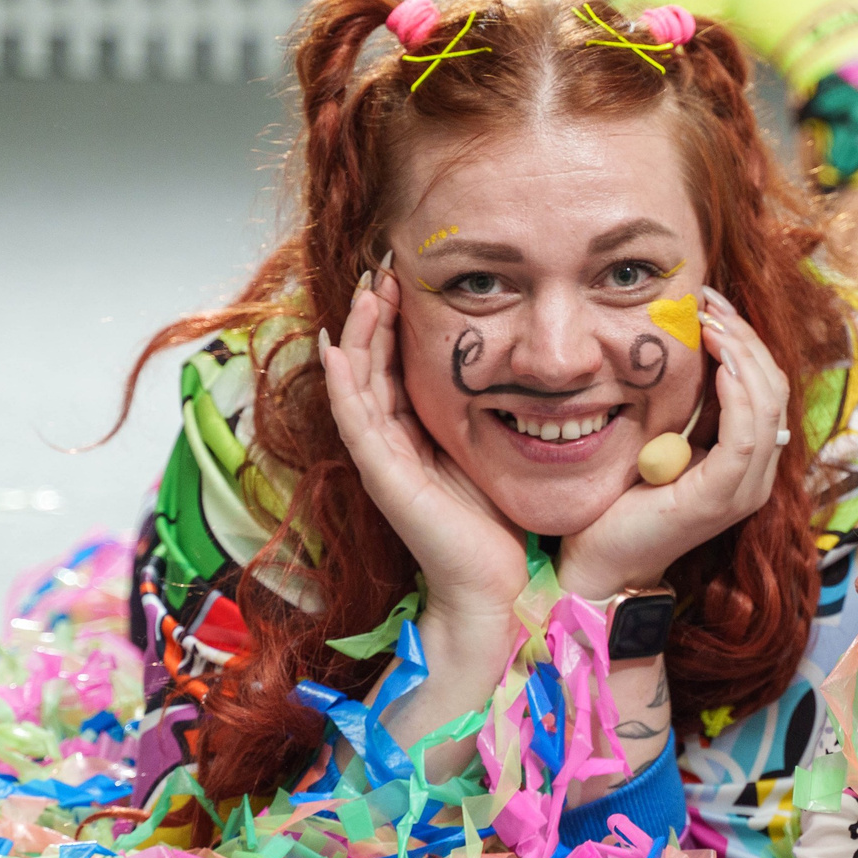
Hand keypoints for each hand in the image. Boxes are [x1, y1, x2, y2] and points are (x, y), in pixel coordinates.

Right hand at [317, 273, 529, 634]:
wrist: (492, 588)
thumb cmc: (497, 528)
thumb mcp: (493, 455)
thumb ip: (489, 420)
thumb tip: (522, 376)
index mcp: (415, 436)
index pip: (394, 367)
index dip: (393, 323)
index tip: (405, 279)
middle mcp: (390, 443)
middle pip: (369, 366)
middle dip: (373, 316)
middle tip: (383, 270)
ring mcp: (380, 459)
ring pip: (356, 384)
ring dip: (356, 335)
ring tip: (365, 291)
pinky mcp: (382, 477)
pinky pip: (355, 421)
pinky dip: (343, 383)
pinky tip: (336, 348)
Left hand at [556, 288, 792, 602]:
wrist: (598, 563)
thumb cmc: (619, 503)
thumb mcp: (658, 442)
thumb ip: (684, 409)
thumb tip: (685, 347)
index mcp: (744, 462)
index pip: (766, 388)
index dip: (746, 341)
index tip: (713, 304)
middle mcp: (755, 476)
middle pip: (774, 389)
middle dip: (746, 338)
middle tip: (711, 302)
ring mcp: (743, 489)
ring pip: (767, 406)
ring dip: (742, 356)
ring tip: (711, 321)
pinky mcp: (722, 497)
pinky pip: (746, 435)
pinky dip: (737, 393)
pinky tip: (718, 363)